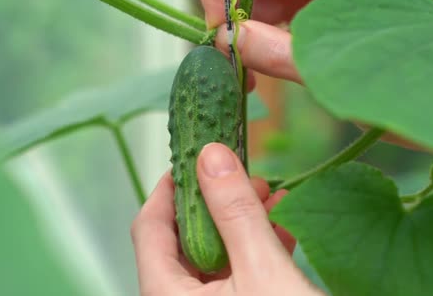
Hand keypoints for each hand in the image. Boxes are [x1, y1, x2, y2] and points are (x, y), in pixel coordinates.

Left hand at [131, 143, 323, 294]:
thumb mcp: (263, 272)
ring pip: (212, 257)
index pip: (149, 229)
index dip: (168, 188)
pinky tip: (282, 227)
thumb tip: (209, 155)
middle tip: (243, 174)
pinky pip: (235, 277)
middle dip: (213, 202)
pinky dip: (254, 249)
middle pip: (181, 241)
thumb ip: (234, 213)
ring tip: (269, 194)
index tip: (192, 156)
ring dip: (239, 223)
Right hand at [197, 0, 386, 83]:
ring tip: (231, 64)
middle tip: (217, 38)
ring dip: (241, 29)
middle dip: (231, 3)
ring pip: (265, 2)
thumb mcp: (331, 70)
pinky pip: (277, 26)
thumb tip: (228, 37)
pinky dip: (257, 45)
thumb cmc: (397, 82)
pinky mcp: (319, 29)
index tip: (216, 8)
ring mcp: (322, 5)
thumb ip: (277, 52)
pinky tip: (249, 72)